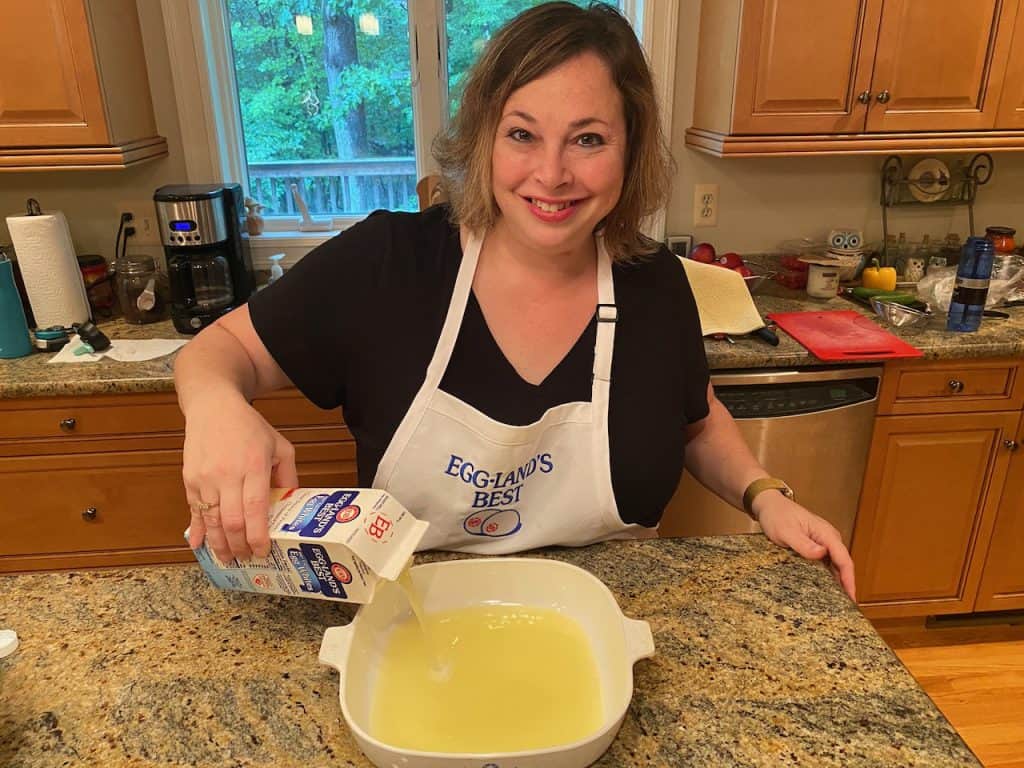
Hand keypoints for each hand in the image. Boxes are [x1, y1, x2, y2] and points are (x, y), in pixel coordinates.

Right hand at [182, 391, 297, 562]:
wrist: (213, 406)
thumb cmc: (249, 426)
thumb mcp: (279, 445)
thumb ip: (288, 475)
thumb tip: (291, 503)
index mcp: (254, 466)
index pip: (255, 509)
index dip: (258, 536)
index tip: (263, 551)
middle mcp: (227, 474)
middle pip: (232, 521)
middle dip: (239, 546)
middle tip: (247, 559)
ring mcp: (205, 478)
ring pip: (211, 520)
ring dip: (219, 544)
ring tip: (228, 559)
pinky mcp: (189, 478)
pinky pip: (194, 511)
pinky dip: (198, 530)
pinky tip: (201, 546)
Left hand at [753, 492, 855, 600]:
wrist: (769, 504)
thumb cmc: (777, 516)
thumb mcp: (786, 532)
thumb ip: (803, 543)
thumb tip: (822, 553)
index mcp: (826, 534)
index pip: (844, 559)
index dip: (849, 580)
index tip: (851, 598)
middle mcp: (829, 538)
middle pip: (843, 564)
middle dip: (847, 585)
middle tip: (847, 607)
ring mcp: (823, 542)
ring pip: (836, 565)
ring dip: (839, 582)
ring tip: (839, 603)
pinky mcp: (816, 546)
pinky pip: (826, 563)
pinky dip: (829, 576)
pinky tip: (826, 589)